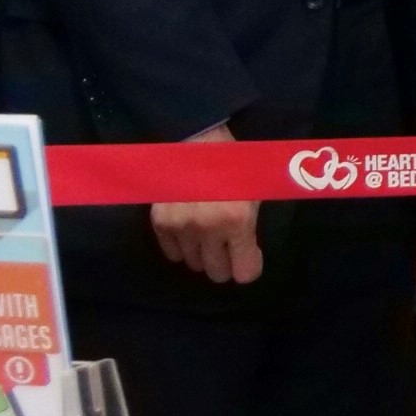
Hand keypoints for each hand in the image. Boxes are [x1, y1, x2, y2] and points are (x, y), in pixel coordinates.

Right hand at [152, 121, 263, 283]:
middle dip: (225, 264)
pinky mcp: (160, 222)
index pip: (244, 272)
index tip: (248, 258)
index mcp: (238, 220)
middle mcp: (208, 228)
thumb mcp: (256, 195)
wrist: (197, 142)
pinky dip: (182, 247)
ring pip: (194, 264)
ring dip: (203, 254)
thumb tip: (248, 257)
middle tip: (227, 248)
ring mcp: (181, 226)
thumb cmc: (236, 166)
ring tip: (208, 235)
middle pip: (217, 273)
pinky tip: (189, 232)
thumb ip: (251, 228)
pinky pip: (172, 254)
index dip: (248, 268)